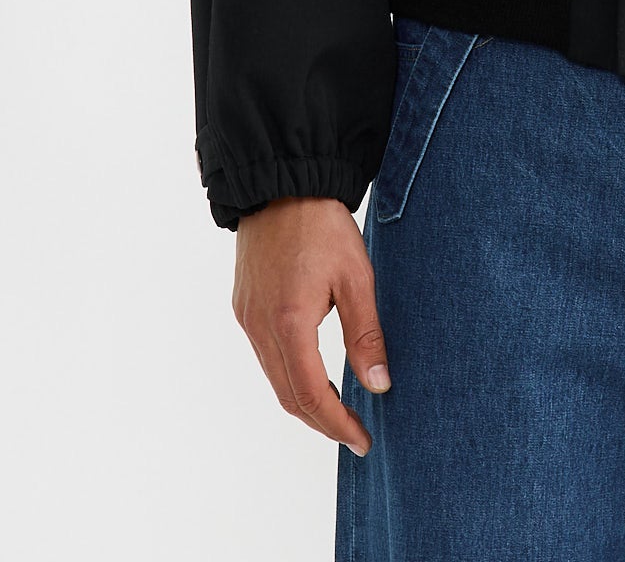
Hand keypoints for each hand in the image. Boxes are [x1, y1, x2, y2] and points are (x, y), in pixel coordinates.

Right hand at [232, 196, 390, 454]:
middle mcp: (260, 327)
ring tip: (340, 410)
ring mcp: (248, 318)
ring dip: (306, 401)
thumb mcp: (356, 277)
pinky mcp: (244, 307)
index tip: (362, 440)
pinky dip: (290, 375)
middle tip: (355, 434)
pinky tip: (315, 372)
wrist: (282, 184)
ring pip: (275, 379)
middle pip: (289, 396)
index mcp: (289, 322)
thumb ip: (366, 335)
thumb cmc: (323, 225)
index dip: (337, 424)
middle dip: (322, 422)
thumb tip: (379, 385)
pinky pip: (266, 357)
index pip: (311, 394)